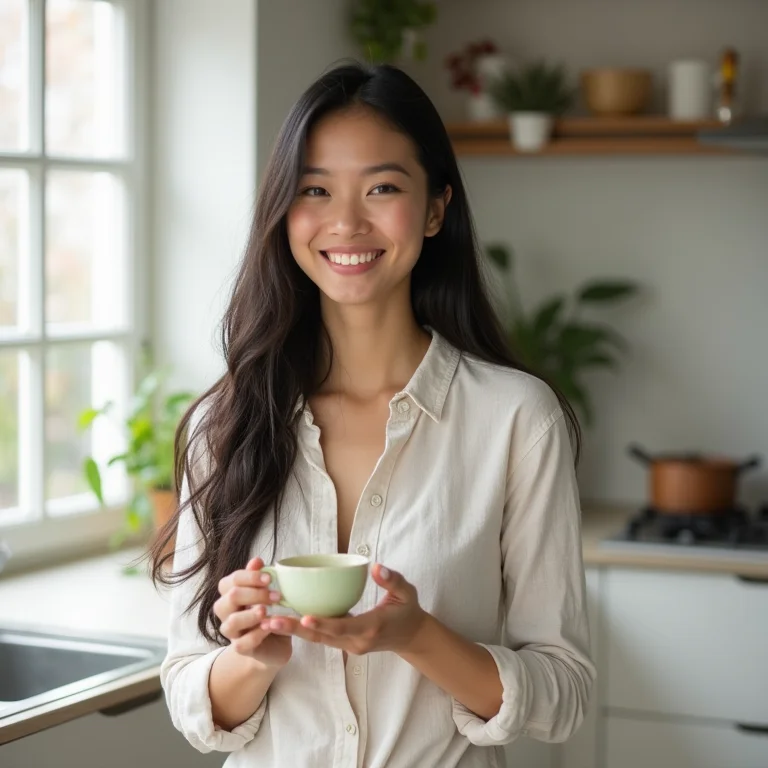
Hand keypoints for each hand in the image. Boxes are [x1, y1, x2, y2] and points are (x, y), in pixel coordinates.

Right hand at [213, 556, 292, 668]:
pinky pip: (241, 643)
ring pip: (231, 622)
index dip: (249, 577)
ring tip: (266, 611)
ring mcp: (232, 632)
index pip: (231, 581)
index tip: (270, 578)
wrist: (275, 643)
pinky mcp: (240, 649)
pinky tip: (269, 627)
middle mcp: (226, 612)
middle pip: (231, 598)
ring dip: (251, 615)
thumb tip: (256, 560)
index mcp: (230, 594)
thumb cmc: (270, 612)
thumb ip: (259, 577)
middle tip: (276, 595)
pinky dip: (256, 634)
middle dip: (254, 594)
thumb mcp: (268, 593)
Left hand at [259, 563, 426, 655]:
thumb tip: (376, 567)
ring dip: (293, 632)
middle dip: (295, 630)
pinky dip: (303, 630)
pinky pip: (321, 638)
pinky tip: (284, 621)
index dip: (323, 623)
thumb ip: (393, 580)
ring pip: (317, 640)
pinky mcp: (344, 643)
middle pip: (322, 637)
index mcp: (371, 628)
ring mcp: (349, 645)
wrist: (410, 636)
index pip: (343, 627)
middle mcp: (356, 641)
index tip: (302, 617)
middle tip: (270, 621)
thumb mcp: (407, 592)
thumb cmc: (408, 610)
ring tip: (268, 622)